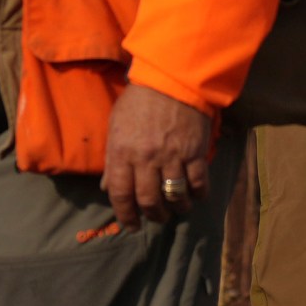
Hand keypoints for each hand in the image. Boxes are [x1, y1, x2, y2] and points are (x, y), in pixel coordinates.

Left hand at [102, 84, 214, 229]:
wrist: (170, 78)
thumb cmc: (139, 101)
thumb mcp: (116, 126)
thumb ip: (111, 159)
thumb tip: (107, 187)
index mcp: (122, 152)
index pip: (120, 194)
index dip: (125, 215)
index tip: (131, 226)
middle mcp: (146, 159)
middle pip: (149, 200)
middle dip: (153, 215)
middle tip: (157, 218)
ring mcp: (172, 156)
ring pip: (174, 196)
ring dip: (177, 209)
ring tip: (178, 209)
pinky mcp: (195, 151)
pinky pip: (198, 182)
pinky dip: (198, 194)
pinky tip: (196, 196)